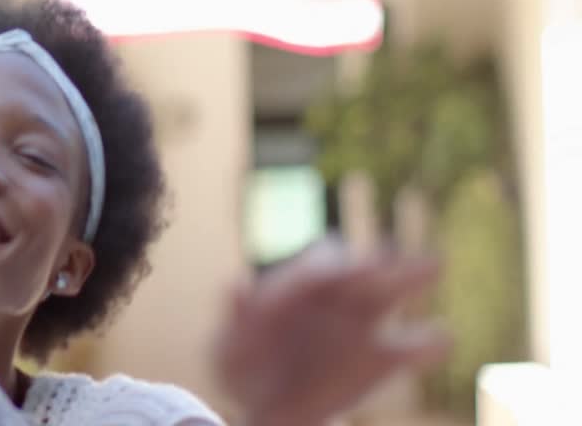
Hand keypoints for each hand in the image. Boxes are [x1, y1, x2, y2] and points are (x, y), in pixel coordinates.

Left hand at [211, 240, 450, 425]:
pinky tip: (440, 339)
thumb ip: (236, 319)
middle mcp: (332, 295)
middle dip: (370, 260)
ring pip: (390, 291)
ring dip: (410, 275)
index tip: (324, 278)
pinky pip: (413, 347)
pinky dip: (428, 342)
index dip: (318, 270)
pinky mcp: (382, 359)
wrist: (271, 410)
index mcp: (294, 287)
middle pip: (358, 265)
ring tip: (433, 262)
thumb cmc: (245, 369)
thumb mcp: (229, 349)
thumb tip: (236, 285)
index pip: (313, 267)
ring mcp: (360, 324)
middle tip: (383, 260)